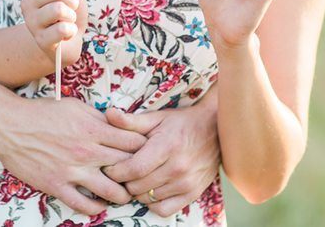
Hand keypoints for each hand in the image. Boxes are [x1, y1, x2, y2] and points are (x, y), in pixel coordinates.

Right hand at [0, 96, 147, 215]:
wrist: (10, 126)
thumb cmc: (43, 113)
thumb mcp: (76, 106)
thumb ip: (100, 118)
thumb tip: (121, 124)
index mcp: (93, 130)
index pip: (133, 142)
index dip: (145, 147)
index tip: (148, 150)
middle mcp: (86, 152)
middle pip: (127, 166)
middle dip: (139, 171)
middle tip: (143, 174)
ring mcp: (72, 171)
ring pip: (111, 191)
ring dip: (123, 194)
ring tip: (126, 192)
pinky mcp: (57, 186)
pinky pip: (83, 205)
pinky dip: (96, 207)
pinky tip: (101, 204)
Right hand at [21, 0, 87, 66]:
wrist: (69, 42)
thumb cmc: (69, 10)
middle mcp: (27, 2)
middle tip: (70, 8)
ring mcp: (32, 22)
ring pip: (60, 9)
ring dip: (72, 16)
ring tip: (68, 21)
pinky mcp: (41, 40)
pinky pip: (62, 29)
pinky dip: (71, 30)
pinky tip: (66, 34)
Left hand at [102, 100, 219, 216]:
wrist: (216, 131)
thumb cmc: (181, 122)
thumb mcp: (156, 118)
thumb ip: (131, 120)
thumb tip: (108, 114)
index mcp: (166, 146)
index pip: (133, 169)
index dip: (116, 171)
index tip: (110, 166)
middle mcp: (178, 167)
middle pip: (137, 186)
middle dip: (124, 181)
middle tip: (121, 172)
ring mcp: (186, 183)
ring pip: (147, 198)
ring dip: (137, 191)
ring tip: (135, 178)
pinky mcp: (193, 193)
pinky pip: (164, 209)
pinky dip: (152, 203)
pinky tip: (150, 189)